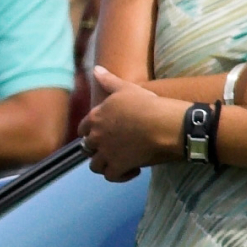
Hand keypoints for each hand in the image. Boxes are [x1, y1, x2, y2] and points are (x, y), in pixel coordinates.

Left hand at [79, 66, 182, 182]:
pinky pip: (111, 176)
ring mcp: (106, 152)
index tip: (103, 134)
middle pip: (87, 148)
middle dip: (98, 149)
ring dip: (106, 164)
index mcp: (96, 116)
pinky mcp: (118, 166)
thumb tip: (96, 69)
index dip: (90, 133)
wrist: (165, 125)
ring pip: (95, 165)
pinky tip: (132, 169)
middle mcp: (97, 135)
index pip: (82, 129)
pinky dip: (119, 175)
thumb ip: (108, 80)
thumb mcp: (126, 88)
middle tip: (114, 148)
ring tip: (121, 160)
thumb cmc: (147, 104)